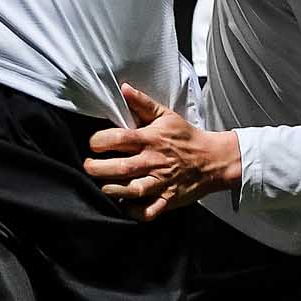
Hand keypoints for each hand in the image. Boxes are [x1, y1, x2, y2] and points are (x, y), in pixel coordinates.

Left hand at [84, 83, 240, 219]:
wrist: (213, 159)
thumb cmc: (186, 137)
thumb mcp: (166, 115)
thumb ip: (142, 103)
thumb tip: (124, 88)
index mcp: (151, 139)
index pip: (120, 138)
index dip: (100, 141)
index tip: (92, 144)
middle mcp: (154, 161)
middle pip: (121, 168)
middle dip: (98, 169)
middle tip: (88, 167)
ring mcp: (161, 182)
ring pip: (132, 190)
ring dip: (113, 190)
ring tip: (103, 185)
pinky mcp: (168, 200)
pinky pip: (148, 211)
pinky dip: (134, 212)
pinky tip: (125, 205)